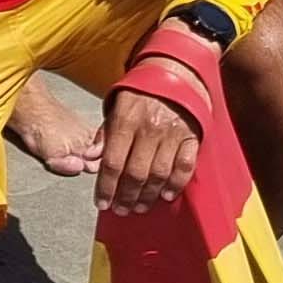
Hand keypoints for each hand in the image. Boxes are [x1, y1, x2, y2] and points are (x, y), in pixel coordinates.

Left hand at [94, 81, 200, 214]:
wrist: (176, 71)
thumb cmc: (141, 92)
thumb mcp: (116, 105)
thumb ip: (104, 133)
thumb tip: (90, 158)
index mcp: (126, 119)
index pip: (112, 161)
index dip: (105, 186)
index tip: (101, 203)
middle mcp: (149, 128)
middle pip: (135, 173)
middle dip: (125, 196)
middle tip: (120, 210)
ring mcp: (172, 133)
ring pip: (159, 174)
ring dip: (148, 196)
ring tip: (139, 207)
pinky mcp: (192, 137)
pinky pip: (185, 167)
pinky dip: (176, 184)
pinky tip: (166, 196)